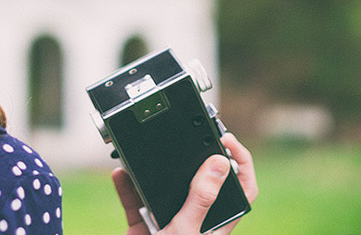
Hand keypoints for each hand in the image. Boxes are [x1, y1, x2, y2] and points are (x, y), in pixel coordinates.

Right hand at [112, 133, 257, 234]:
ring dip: (150, 171)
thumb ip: (201, 198)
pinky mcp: (143, 228)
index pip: (240, 187)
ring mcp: (169, 223)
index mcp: (216, 222)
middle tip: (182, 134)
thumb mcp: (188, 231)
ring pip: (162, 188)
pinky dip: (126, 188)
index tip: (227, 139)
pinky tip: (120, 174)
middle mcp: (195, 219)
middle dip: (187, 157)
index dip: (240, 161)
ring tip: (144, 151)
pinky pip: (134, 202)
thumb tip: (220, 161)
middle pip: (198, 180)